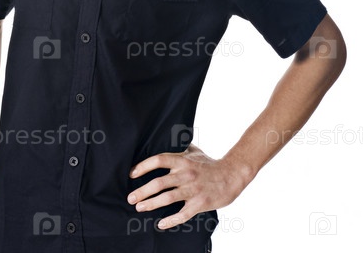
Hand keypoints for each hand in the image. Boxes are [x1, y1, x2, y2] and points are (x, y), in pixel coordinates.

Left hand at [127, 144, 248, 229]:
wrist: (231, 175)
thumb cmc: (209, 163)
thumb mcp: (194, 150)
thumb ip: (178, 146)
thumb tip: (162, 139)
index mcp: (182, 160)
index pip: (159, 160)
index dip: (143, 166)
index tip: (131, 173)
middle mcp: (186, 174)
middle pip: (159, 183)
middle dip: (142, 191)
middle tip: (130, 197)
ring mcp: (193, 190)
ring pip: (168, 198)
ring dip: (151, 204)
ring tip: (139, 207)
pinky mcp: (200, 204)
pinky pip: (183, 214)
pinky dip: (171, 220)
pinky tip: (160, 224)